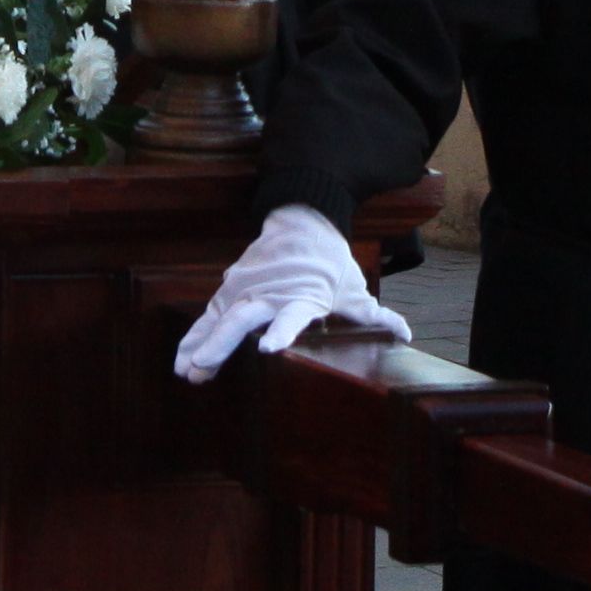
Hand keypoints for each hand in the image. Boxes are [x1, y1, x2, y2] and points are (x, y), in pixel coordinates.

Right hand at [173, 202, 412, 382]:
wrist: (301, 218)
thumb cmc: (330, 261)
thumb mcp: (354, 288)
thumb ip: (376, 316)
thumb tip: (407, 335)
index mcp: (303, 295)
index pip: (292, 314)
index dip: (282, 331)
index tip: (268, 349)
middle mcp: (270, 291)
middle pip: (242, 317)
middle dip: (220, 343)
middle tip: (203, 369)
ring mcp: (246, 287)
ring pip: (219, 316)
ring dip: (201, 343)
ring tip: (185, 371)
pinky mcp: (232, 287)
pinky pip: (210, 314)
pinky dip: (195, 335)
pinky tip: (182, 358)